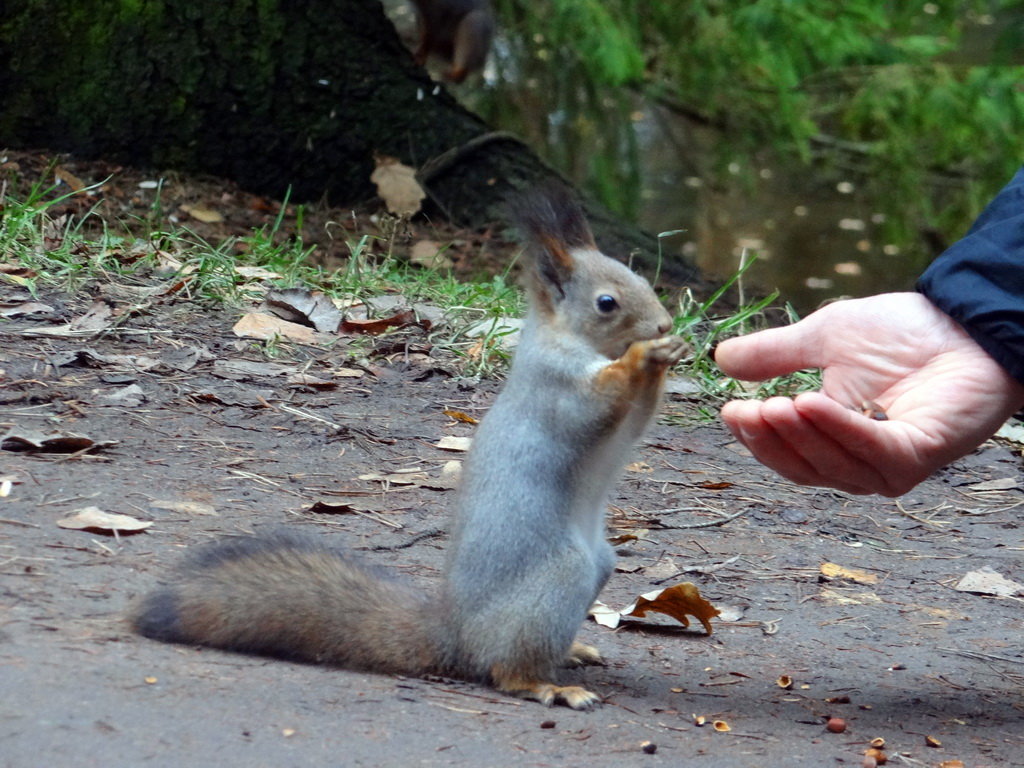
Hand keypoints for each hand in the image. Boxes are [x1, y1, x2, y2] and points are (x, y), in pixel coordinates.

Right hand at [714, 293, 1023, 495]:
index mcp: (834, 443)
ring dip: (801, 436)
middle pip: (803, 469)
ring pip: (833, 466)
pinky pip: (872, 450)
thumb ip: (774, 355)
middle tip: (748, 409)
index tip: (730, 410)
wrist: (964, 319)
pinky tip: (811, 403)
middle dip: (772, 441)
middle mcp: (861, 465)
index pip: (785, 455)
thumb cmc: (902, 333)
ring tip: (775, 404)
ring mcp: (891, 466)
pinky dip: (839, 429)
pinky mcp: (919, 456)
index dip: (755, 438)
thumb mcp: (821, 338)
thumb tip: (721, 358)